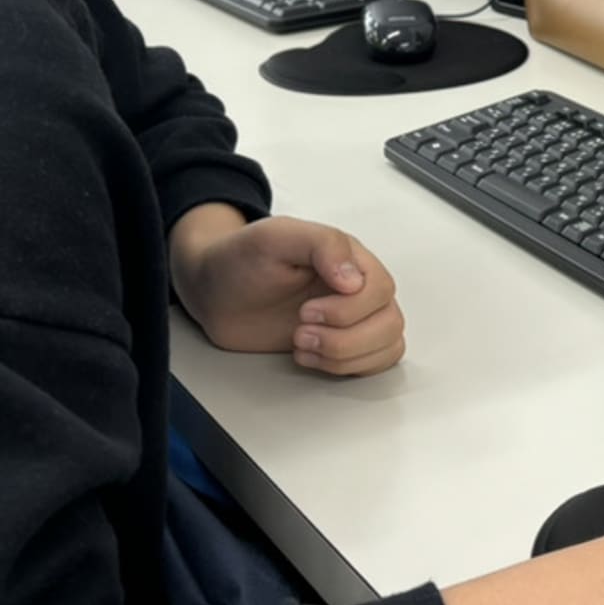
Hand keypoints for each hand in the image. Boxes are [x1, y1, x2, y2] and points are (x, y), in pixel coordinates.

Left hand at [170, 206, 404, 375]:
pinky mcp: (341, 342)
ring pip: (388, 344)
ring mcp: (352, 316)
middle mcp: (358, 286)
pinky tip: (311, 358)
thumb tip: (355, 279)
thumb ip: (322, 244)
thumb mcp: (275, 237)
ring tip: (303, 345)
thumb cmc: (240, 259)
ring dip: (346, 355)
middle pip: (389, 321)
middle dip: (344, 337)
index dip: (348, 310)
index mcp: (348, 257)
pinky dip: (347, 368)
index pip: (380, 289)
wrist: (214, 290)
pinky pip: (374, 361)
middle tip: (300, 332)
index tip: (305, 312)